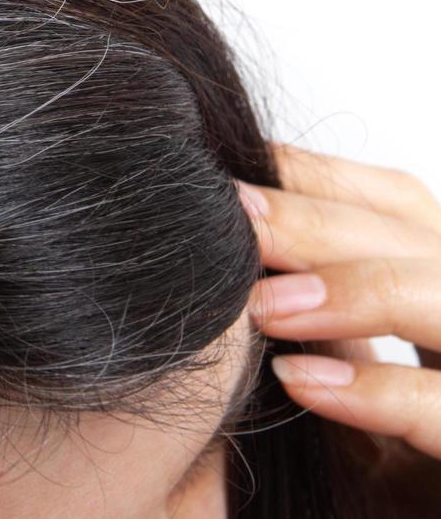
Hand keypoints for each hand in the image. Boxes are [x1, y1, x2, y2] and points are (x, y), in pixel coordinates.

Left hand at [240, 141, 440, 498]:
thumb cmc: (354, 468)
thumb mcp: (330, 372)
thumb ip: (302, 309)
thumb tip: (219, 228)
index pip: (397, 204)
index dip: (317, 179)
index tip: (228, 170)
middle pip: (420, 240)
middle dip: (319, 225)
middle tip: (231, 221)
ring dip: (356, 292)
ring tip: (261, 306)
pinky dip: (377, 392)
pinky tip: (302, 383)